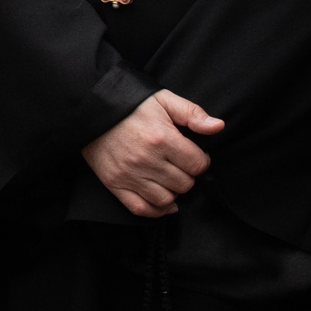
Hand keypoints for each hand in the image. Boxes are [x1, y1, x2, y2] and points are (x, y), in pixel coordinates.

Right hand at [81, 88, 223, 218]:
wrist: (92, 109)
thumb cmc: (130, 104)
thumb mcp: (164, 100)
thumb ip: (192, 113)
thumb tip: (218, 126)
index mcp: (162, 138)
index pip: (198, 165)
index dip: (201, 160)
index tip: (195, 155)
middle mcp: (147, 160)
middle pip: (185, 184)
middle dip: (187, 175)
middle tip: (180, 165)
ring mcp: (130, 175)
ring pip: (167, 199)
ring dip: (173, 192)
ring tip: (170, 179)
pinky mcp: (115, 184)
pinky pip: (141, 209)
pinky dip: (156, 210)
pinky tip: (163, 202)